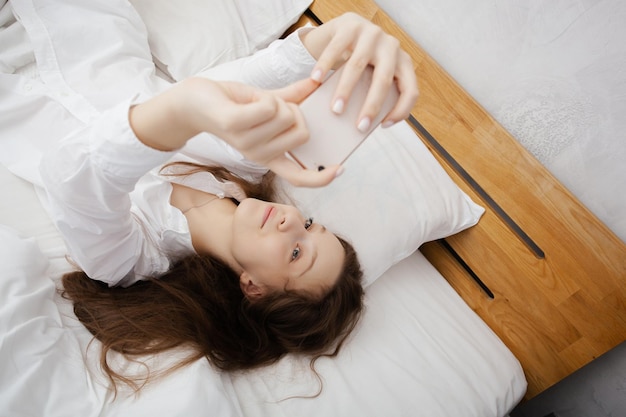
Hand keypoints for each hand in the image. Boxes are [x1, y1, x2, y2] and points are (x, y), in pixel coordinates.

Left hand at [138, 77, 339, 186]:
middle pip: (302, 131)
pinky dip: (265, 96)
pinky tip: (250, 99)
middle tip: (270, 107)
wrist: (195, 101)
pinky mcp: (235, 128)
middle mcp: (260, 156)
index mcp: (270, 155)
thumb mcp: (267, 102)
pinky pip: (269, 107)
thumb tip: (318, 85)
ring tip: (254, 103)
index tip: (339, 168)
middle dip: (293, 111)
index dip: (321, 177)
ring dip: (275, 100)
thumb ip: (293, 98)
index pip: (299, 177)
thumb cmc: (232, 102)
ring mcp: (247, 145)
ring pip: (287, 116)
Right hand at [300, 12, 418, 130]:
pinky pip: (336, 48)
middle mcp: (391, 46)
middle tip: (359, 126)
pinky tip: (316, 80)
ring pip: (358, 65)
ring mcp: (371, 33)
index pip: (410, 90)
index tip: (383, 126)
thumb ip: (376, 92)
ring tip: (335, 109)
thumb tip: (363, 125)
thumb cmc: (363, 62)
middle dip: (371, 106)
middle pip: (383, 79)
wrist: (348, 29)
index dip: (401, 110)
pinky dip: (325, 65)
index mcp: (403, 62)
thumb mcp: (375, 74)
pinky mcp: (350, 25)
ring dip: (346, 90)